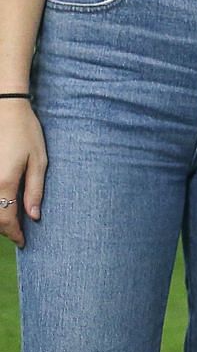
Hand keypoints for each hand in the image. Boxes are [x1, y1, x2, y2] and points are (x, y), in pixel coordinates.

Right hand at [0, 100, 46, 247]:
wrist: (5, 109)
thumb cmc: (26, 132)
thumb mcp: (39, 160)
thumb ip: (35, 190)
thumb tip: (34, 217)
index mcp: (4, 183)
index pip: (6, 220)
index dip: (14, 234)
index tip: (23, 242)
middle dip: (4, 229)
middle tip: (18, 232)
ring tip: (11, 220)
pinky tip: (1, 204)